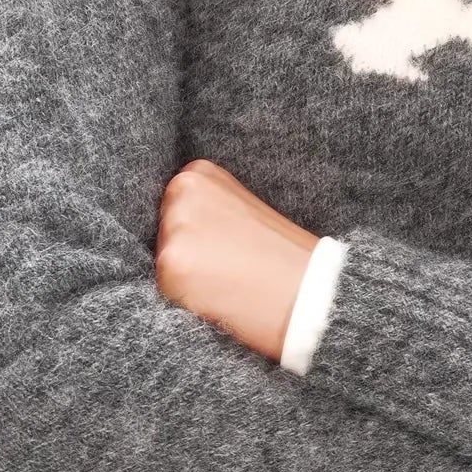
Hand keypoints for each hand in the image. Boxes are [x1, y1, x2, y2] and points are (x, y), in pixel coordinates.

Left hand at [155, 158, 319, 363]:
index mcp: (199, 173)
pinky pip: (165, 288)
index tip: (221, 242)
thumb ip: (206, 208)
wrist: (310, 291)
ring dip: (184, 275)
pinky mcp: (170, 268)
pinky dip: (186, 298)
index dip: (194, 230)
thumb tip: (174, 225)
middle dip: (184, 250)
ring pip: (162, 260)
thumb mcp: (242, 208)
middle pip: (161, 230)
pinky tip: (218, 294)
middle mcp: (181, 194)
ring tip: (225, 279)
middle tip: (225, 264)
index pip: (170, 205)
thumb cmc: (282, 254)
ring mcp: (174, 230)